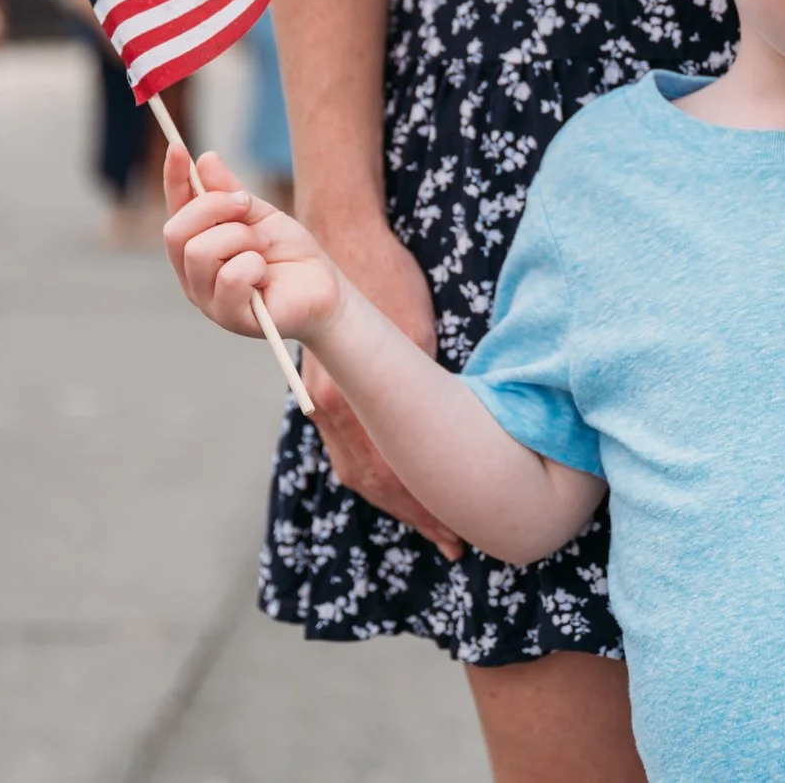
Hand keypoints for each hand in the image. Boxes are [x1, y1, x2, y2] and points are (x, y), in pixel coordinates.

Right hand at [162, 148, 343, 341]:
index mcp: (196, 247)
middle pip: (175, 231)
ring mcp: (208, 299)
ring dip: (240, 238)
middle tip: (246, 205)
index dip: (173, 179)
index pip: (174, 210)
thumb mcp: (261, 215)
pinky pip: (229, 278)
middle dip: (214, 208)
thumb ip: (230, 193)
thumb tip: (205, 159)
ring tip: (264, 245)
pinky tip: (266, 272)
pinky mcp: (230, 318)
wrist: (324, 288)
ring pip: (199, 252)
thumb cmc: (289, 254)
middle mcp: (192, 275)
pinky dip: (253, 265)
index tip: (178, 147)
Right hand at [302, 209, 466, 561]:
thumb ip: (423, 382)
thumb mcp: (416, 331)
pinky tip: (393, 480)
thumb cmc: (388, 280)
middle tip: (453, 543)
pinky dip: (372, 471)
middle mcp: (333, 408)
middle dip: (414, 515)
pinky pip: (346, 446)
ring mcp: (325, 401)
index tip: (456, 537)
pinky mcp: (326, 389)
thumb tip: (460, 422)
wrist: (338, 241)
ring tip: (430, 521)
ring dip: (394, 498)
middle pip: (373, 483)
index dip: (424, 510)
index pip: (390, 477)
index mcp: (355, 400)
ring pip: (356, 469)